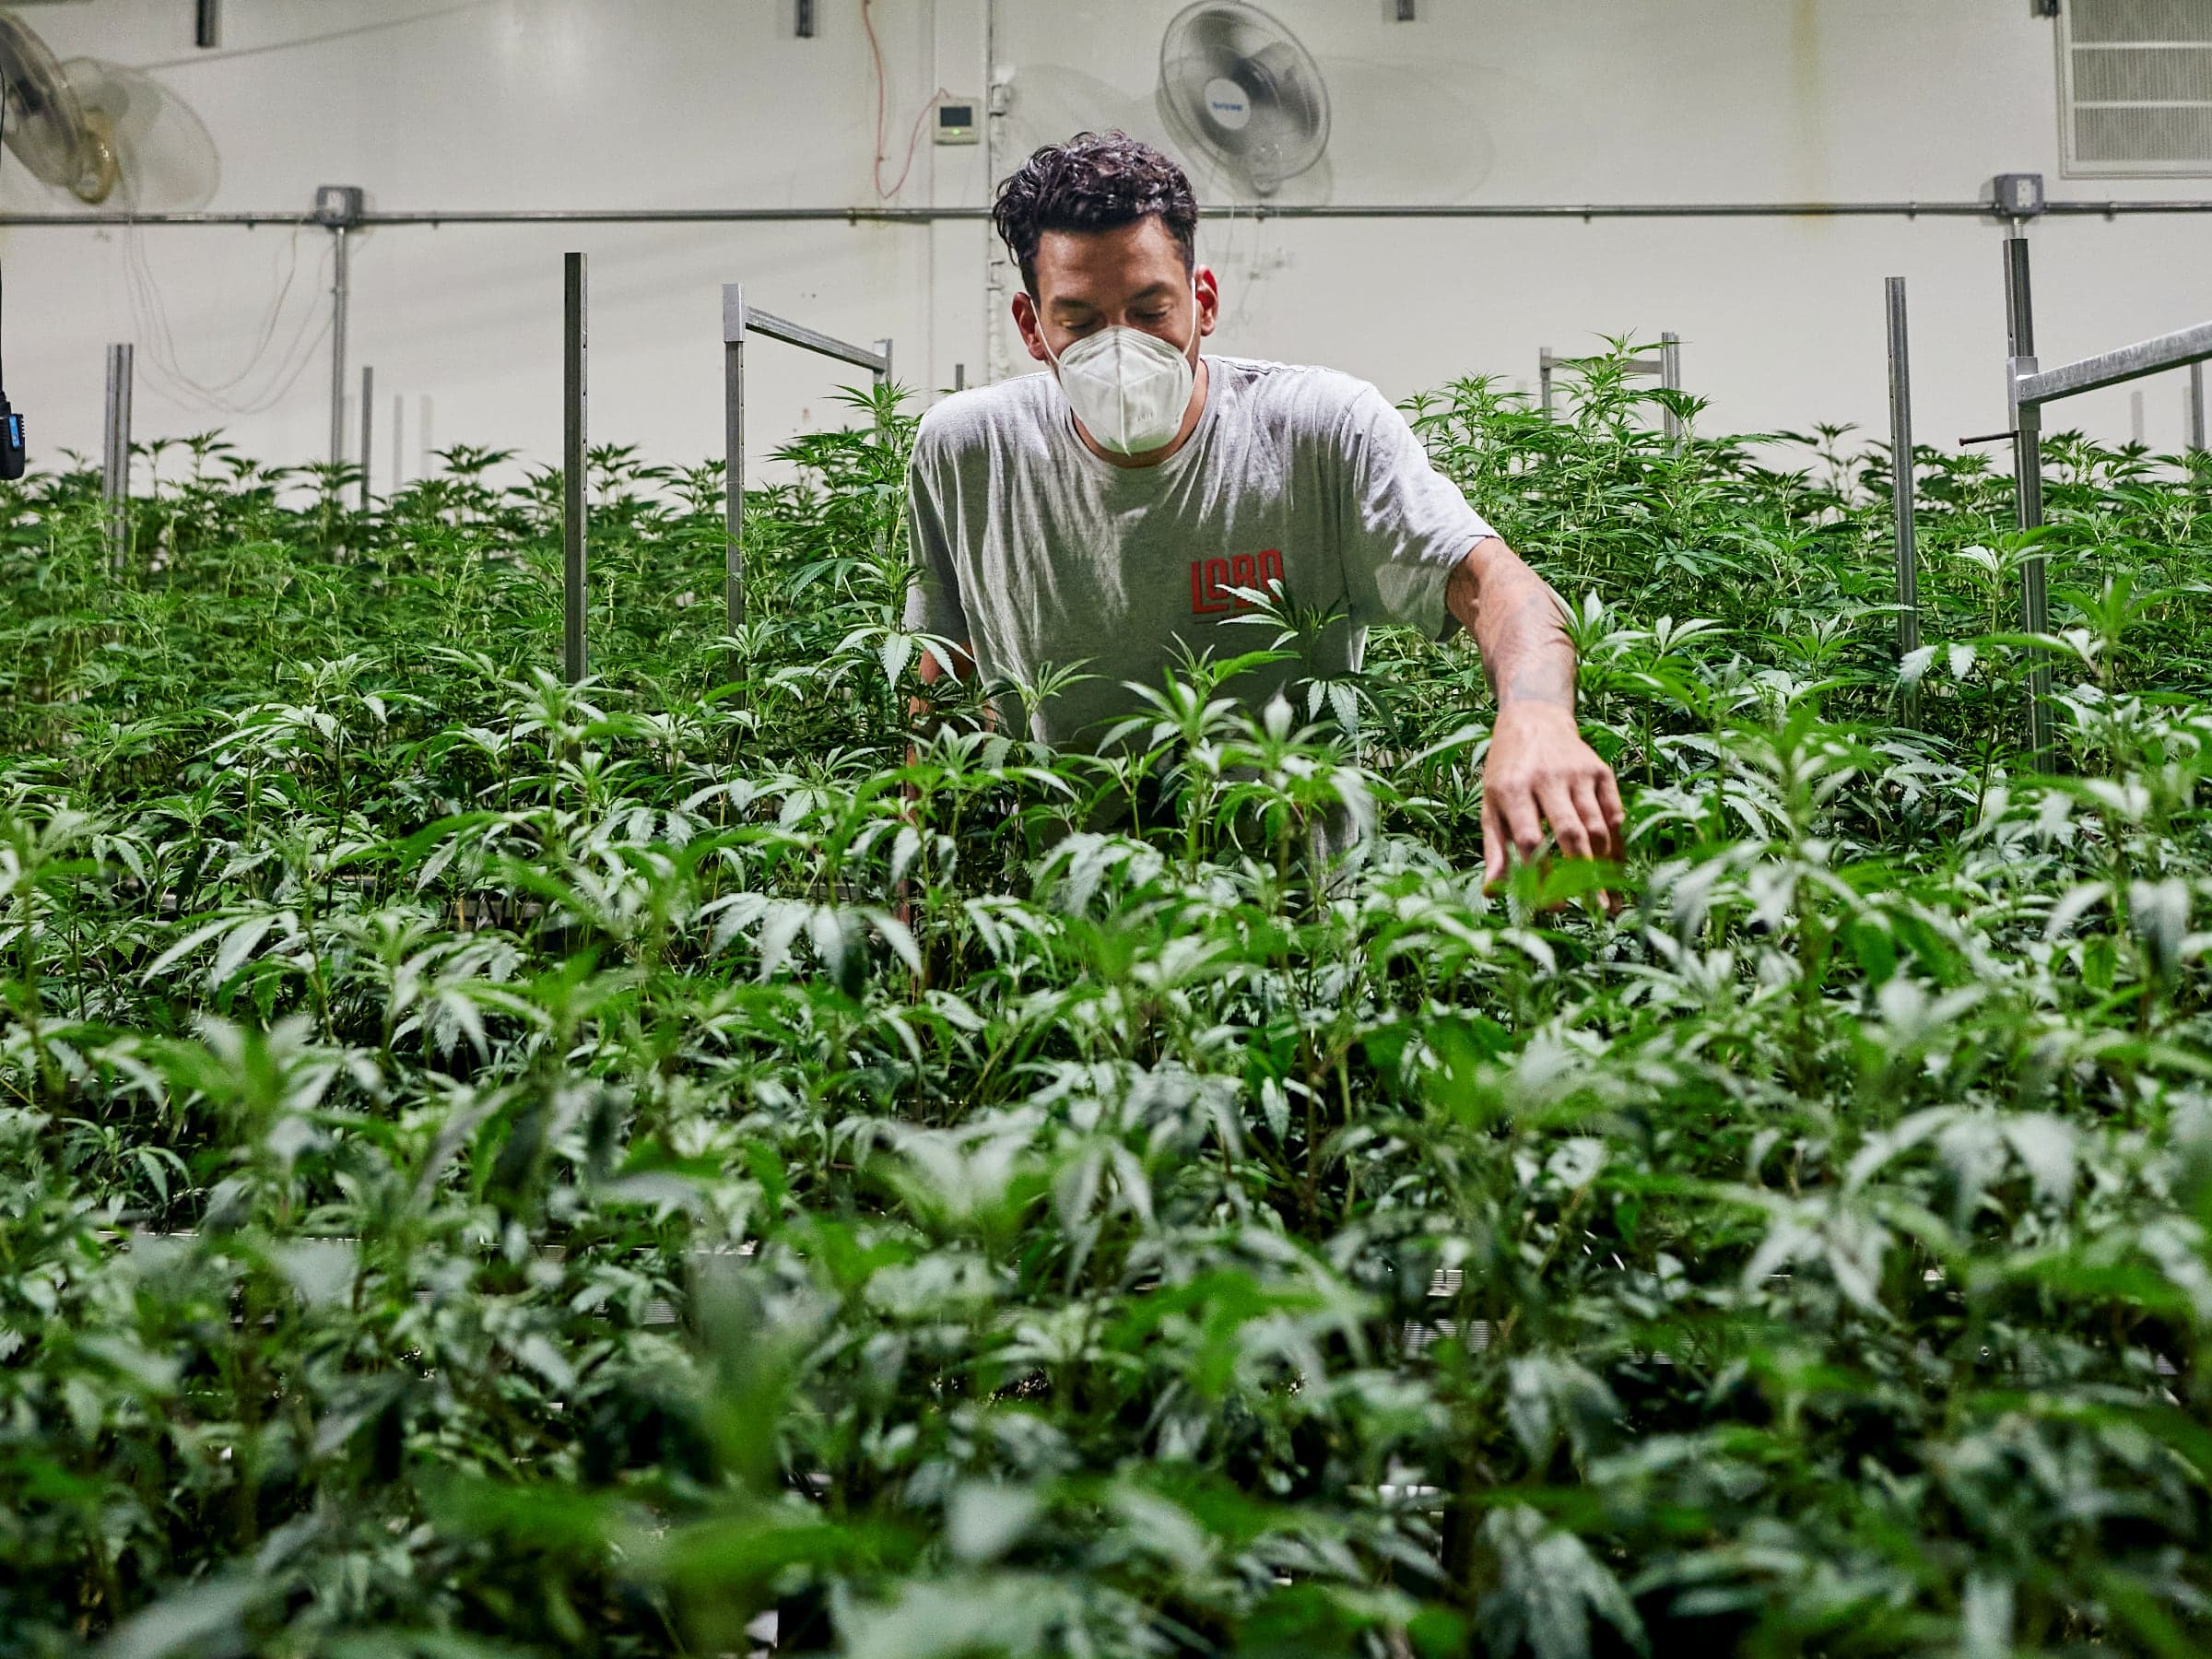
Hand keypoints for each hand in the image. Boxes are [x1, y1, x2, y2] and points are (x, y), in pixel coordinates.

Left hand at [1479, 702, 1625, 899]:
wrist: (1534, 719)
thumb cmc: (1507, 772)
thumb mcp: (1490, 805)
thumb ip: (1495, 849)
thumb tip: (1492, 893)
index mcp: (1512, 790)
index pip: (1530, 840)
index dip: (1542, 876)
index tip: (1553, 905)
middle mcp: (1547, 779)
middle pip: (1570, 835)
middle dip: (1583, 876)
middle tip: (1595, 910)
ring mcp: (1577, 773)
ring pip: (1598, 827)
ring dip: (1605, 866)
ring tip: (1609, 899)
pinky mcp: (1601, 771)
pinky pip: (1615, 814)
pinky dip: (1617, 844)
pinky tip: (1616, 870)